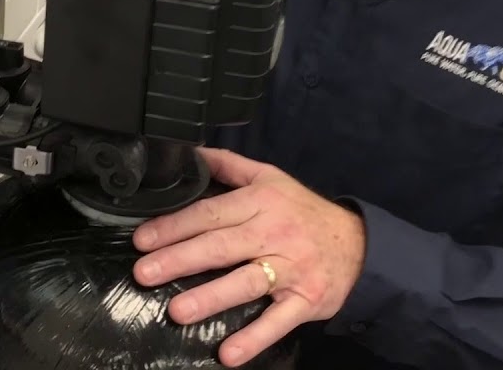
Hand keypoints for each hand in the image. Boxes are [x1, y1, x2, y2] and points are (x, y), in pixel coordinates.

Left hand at [132, 147, 366, 366]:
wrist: (359, 245)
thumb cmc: (304, 212)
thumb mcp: (270, 178)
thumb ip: (229, 165)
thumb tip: (190, 152)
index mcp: (262, 203)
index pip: (211, 213)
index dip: (175, 226)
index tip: (143, 239)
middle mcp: (275, 234)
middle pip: (222, 246)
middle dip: (180, 258)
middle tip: (146, 272)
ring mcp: (292, 270)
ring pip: (247, 282)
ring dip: (211, 297)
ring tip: (177, 310)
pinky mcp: (306, 301)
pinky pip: (278, 322)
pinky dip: (254, 339)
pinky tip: (228, 353)